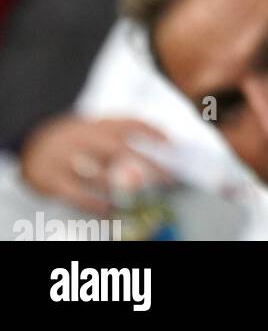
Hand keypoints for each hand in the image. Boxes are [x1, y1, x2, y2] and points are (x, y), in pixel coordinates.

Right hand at [19, 115, 170, 215]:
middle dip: (147, 164)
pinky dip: (96, 204)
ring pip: (101, 176)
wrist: (31, 141)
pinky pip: (78, 196)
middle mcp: (83, 138)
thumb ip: (121, 136)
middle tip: (167, 177)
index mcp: (97, 123)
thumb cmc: (71, 137)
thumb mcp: (96, 127)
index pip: (129, 122)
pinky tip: (109, 209)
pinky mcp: (53, 181)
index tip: (172, 144)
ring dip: (123, 188)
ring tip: (142, 195)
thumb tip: (157, 148)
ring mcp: (67, 159)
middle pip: (120, 151)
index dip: (153, 131)